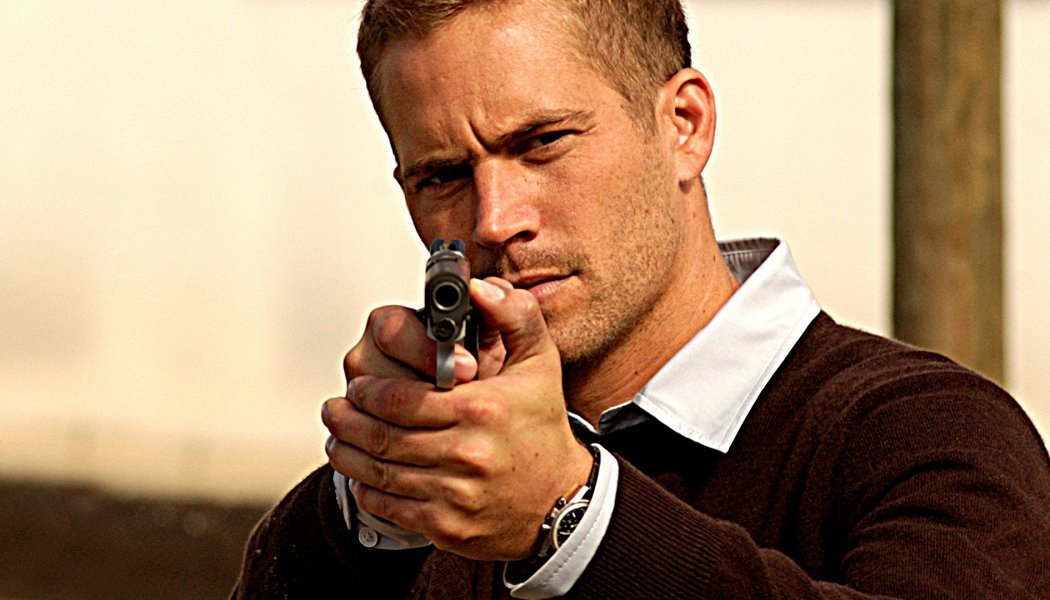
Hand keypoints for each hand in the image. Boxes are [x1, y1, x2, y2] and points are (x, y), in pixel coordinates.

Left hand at [323, 277, 592, 559]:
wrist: (561, 503)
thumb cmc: (541, 427)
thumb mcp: (540, 362)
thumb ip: (513, 315)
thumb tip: (479, 287)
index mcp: (482, 409)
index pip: (401, 400)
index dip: (368, 392)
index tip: (356, 386)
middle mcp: (467, 453)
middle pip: (383, 436)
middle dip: (348, 420)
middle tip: (334, 408)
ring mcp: (455, 494)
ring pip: (379, 472)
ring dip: (348, 453)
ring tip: (337, 437)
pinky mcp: (446, 526)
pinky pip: (389, 506)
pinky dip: (366, 488)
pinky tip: (360, 473)